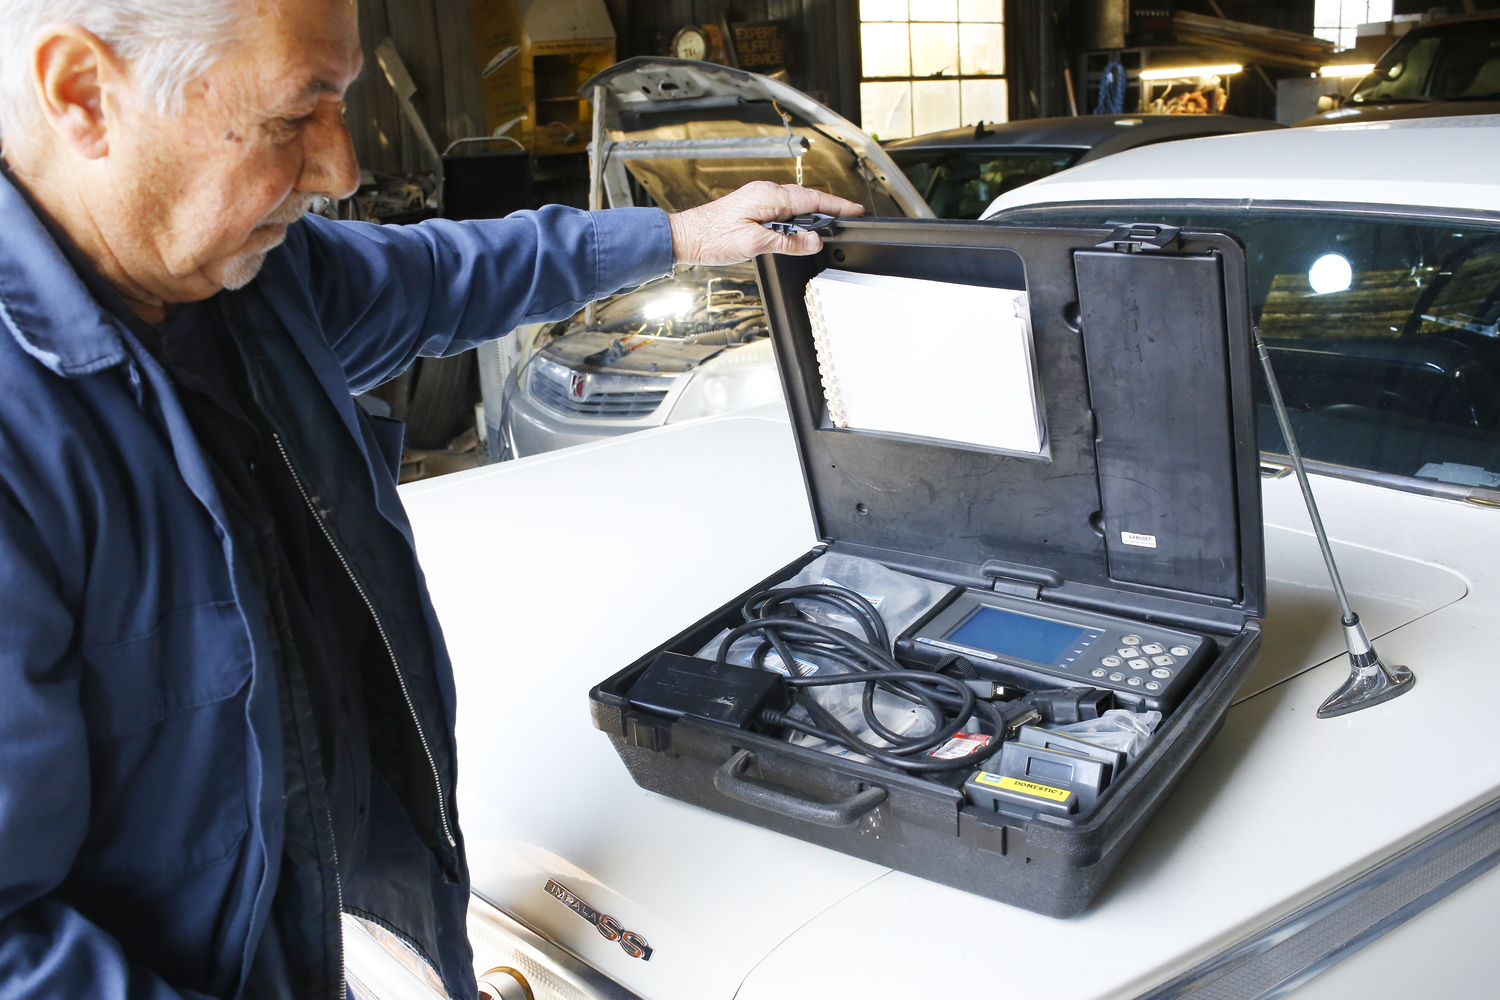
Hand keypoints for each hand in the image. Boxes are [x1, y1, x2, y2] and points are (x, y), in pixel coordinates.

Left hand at [667, 181, 864, 265]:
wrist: (685, 236)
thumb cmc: (712, 237)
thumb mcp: (754, 243)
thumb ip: (787, 242)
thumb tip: (813, 241)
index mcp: (769, 196)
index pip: (812, 199)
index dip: (836, 205)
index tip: (855, 211)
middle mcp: (765, 192)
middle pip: (807, 198)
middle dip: (830, 207)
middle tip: (849, 217)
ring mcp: (759, 198)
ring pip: (796, 202)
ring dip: (814, 211)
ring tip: (830, 223)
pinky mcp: (753, 206)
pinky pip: (784, 207)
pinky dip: (799, 215)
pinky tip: (801, 226)